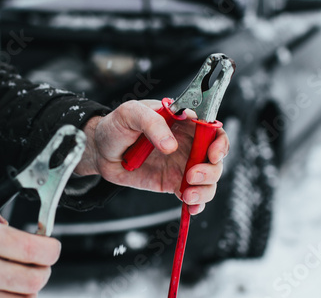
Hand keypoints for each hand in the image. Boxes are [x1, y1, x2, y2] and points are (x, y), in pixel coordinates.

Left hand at [76, 100, 228, 214]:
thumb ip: (152, 123)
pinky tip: (190, 207)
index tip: (213, 154)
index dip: (219, 142)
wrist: (100, 151)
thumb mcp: (130, 113)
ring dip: (205, 189)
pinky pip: (193, 195)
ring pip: (209, 179)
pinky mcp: (173, 183)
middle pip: (215, 158)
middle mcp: (187, 143)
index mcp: (182, 122)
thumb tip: (171, 145)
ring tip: (186, 194)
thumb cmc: (115, 126)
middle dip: (211, 170)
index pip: (212, 128)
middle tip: (191, 175)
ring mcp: (182, 164)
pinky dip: (197, 203)